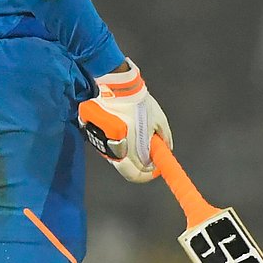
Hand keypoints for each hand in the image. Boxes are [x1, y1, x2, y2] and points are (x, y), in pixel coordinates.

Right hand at [78, 60, 172, 182]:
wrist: (118, 88)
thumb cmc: (140, 102)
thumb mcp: (160, 121)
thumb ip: (164, 139)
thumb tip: (166, 149)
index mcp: (132, 149)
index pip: (138, 174)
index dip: (149, 174)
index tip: (155, 169)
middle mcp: (116, 150)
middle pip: (127, 171)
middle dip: (139, 169)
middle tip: (148, 160)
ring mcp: (104, 144)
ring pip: (118, 161)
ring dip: (129, 157)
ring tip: (138, 141)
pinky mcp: (96, 136)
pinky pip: (110, 148)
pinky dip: (120, 147)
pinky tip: (126, 134)